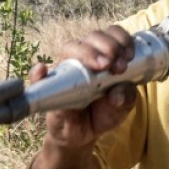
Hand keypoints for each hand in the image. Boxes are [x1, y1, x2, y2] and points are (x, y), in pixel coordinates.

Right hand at [32, 25, 138, 150]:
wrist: (84, 134)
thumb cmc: (104, 113)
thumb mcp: (124, 107)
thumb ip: (127, 97)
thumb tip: (118, 94)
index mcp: (106, 56)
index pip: (112, 34)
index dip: (122, 39)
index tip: (130, 56)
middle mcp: (86, 58)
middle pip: (93, 37)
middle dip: (109, 46)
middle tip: (119, 67)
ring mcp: (67, 70)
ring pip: (70, 48)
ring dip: (87, 53)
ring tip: (102, 66)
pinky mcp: (51, 87)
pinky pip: (39, 77)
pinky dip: (39, 72)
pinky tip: (42, 70)